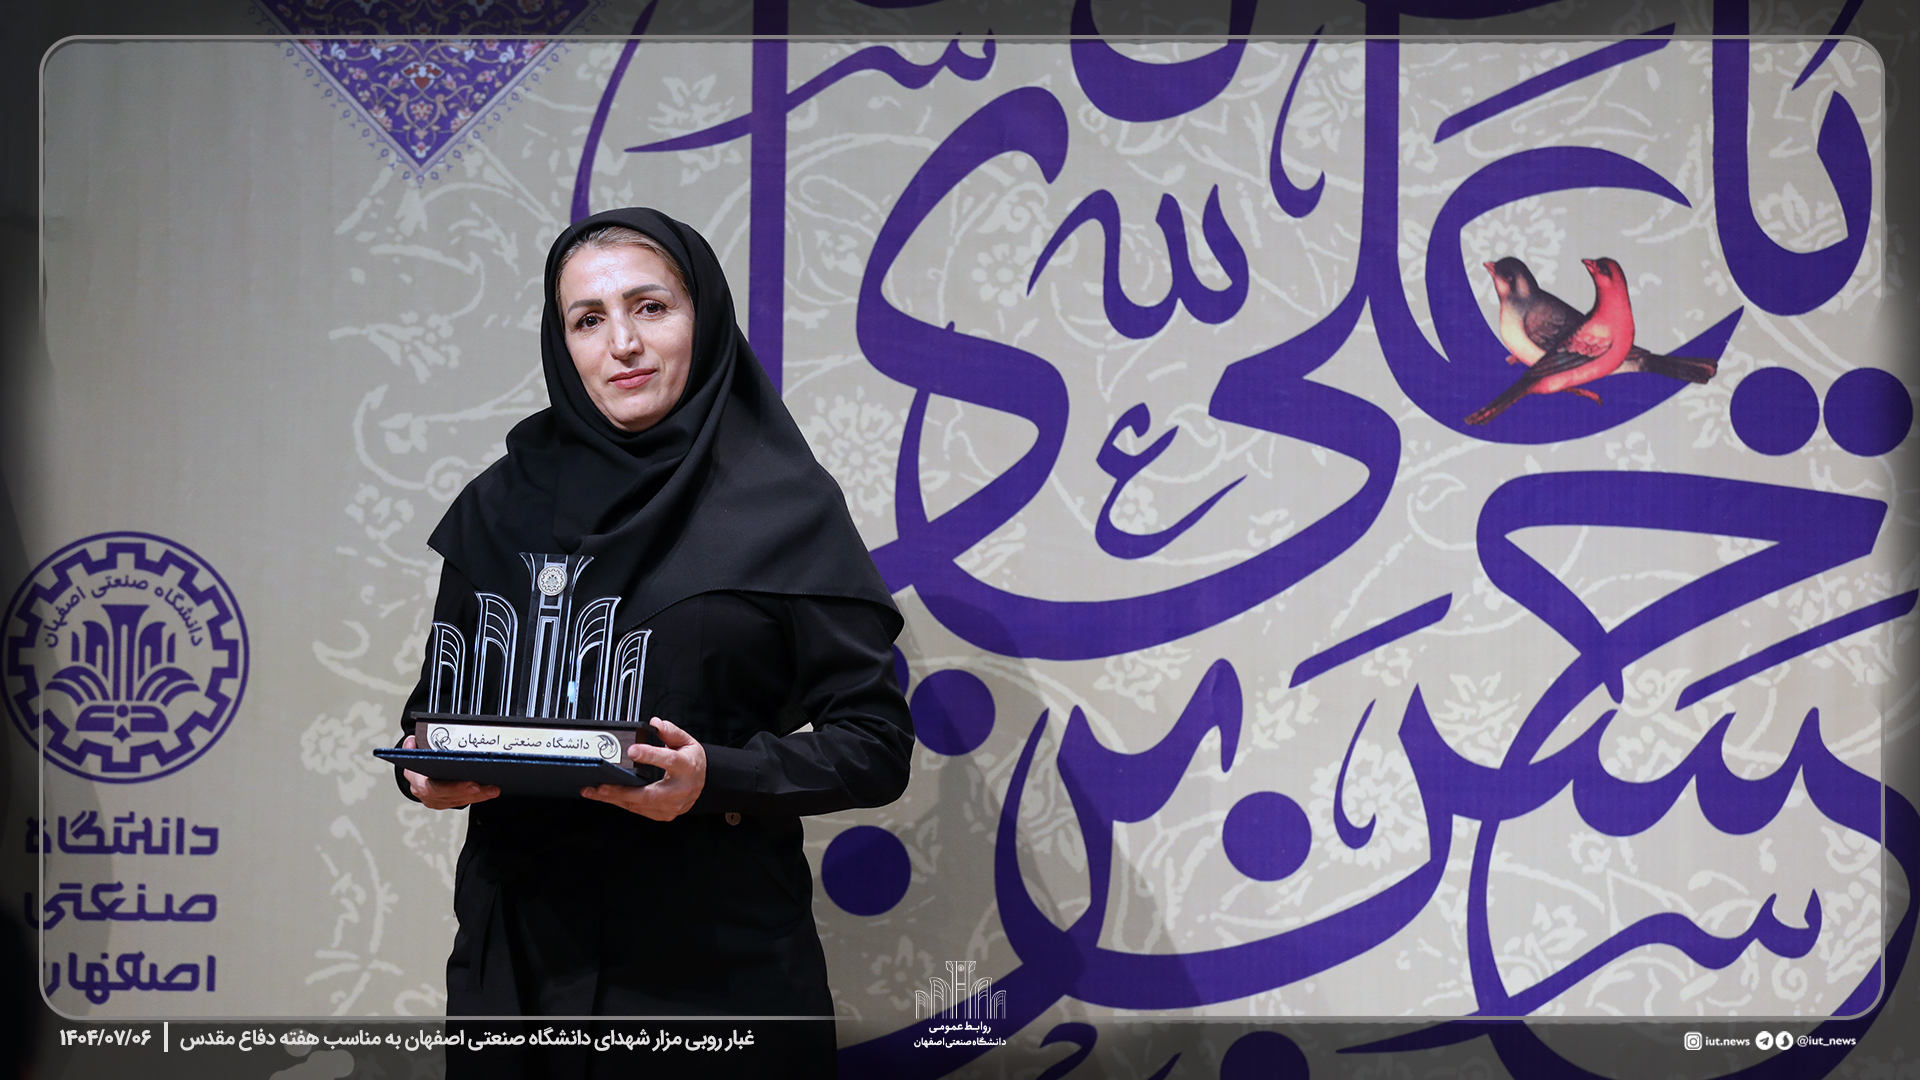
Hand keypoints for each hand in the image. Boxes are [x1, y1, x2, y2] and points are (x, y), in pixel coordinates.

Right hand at [401, 735, 500, 808]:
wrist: (415, 771)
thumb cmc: (417, 759)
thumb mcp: (412, 750)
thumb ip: (412, 746)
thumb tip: (412, 742)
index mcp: (415, 780)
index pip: (432, 788)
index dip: (452, 788)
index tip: (471, 784)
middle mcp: (424, 793)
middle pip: (449, 796)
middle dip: (469, 792)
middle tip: (485, 787)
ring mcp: (435, 800)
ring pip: (458, 801)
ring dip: (477, 796)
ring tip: (493, 789)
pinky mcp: (444, 802)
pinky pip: (462, 801)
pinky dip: (476, 797)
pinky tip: (489, 791)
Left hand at [581, 717, 705, 820]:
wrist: (703, 783)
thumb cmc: (691, 762)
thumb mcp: (686, 741)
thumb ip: (670, 731)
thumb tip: (655, 723)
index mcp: (687, 767)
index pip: (668, 761)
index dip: (650, 756)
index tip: (632, 750)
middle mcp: (679, 789)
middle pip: (649, 794)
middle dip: (622, 790)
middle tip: (601, 785)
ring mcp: (671, 805)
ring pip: (639, 805)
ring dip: (614, 798)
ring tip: (594, 791)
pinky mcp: (663, 814)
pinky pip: (638, 810)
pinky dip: (620, 803)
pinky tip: (605, 796)